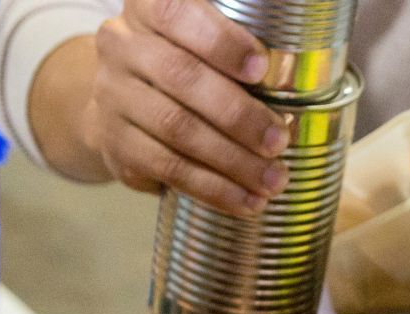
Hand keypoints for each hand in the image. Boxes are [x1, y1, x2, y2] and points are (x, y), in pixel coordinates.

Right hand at [82, 0, 289, 212]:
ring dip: (231, 160)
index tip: (262, 68)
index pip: (177, 14)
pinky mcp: (115, 142)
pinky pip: (168, 167)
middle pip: (180, 76)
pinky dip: (212, 188)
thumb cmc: (182, 66)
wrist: (122, 105)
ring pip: (176, 128)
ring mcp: (113, 95)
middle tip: (278, 140)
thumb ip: (234, 50)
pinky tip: (245, 200)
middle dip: (238, 113)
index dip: (220, 42)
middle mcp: (121, 46)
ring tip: (271, 180)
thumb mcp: (199, 42)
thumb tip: (296, 78)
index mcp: (147, 8)